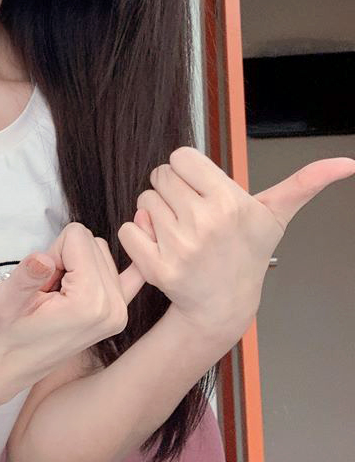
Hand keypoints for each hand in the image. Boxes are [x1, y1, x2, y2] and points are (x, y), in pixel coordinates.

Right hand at [0, 222, 146, 394]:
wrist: (9, 366)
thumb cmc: (5, 332)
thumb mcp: (4, 301)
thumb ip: (26, 276)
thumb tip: (43, 259)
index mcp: (89, 303)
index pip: (77, 236)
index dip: (52, 252)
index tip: (41, 280)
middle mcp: (113, 307)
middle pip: (93, 242)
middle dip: (66, 257)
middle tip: (47, 289)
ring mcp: (120, 312)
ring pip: (102, 253)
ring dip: (76, 264)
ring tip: (56, 294)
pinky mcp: (119, 314)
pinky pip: (133, 274)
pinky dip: (115, 267)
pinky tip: (98, 272)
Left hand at [118, 146, 354, 342]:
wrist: (224, 305)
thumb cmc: (248, 253)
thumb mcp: (276, 215)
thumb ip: (306, 182)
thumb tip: (347, 162)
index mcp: (228, 202)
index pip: (180, 156)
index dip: (187, 171)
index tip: (200, 190)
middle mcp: (204, 222)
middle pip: (159, 176)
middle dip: (171, 190)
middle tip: (191, 214)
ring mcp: (179, 247)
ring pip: (144, 201)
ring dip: (155, 212)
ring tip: (180, 231)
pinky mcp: (156, 268)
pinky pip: (129, 229)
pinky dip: (138, 236)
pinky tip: (161, 246)